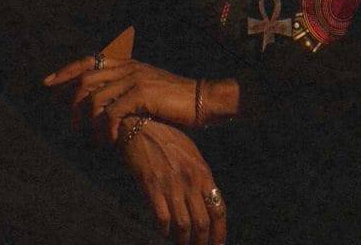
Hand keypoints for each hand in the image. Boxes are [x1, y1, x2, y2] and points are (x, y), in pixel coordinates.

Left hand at [44, 57, 197, 142]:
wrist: (203, 99)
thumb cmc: (177, 100)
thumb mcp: (149, 88)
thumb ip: (127, 90)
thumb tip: (103, 103)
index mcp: (128, 63)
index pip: (89, 60)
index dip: (66, 71)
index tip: (48, 83)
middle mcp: (128, 67)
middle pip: (85, 78)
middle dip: (68, 101)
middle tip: (66, 124)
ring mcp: (134, 79)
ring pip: (94, 97)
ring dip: (85, 121)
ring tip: (86, 138)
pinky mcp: (141, 95)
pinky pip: (111, 112)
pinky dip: (103, 129)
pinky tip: (106, 142)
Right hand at [119, 119, 227, 244]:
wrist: (141, 128)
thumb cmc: (167, 140)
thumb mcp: (192, 154)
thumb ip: (201, 177)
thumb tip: (208, 200)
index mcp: (203, 173)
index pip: (219, 209)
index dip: (220, 232)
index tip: (218, 244)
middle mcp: (190, 180)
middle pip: (203, 222)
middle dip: (202, 242)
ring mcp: (171, 184)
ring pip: (184, 225)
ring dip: (184, 240)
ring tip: (182, 244)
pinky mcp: (152, 186)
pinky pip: (162, 217)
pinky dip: (164, 229)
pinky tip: (164, 231)